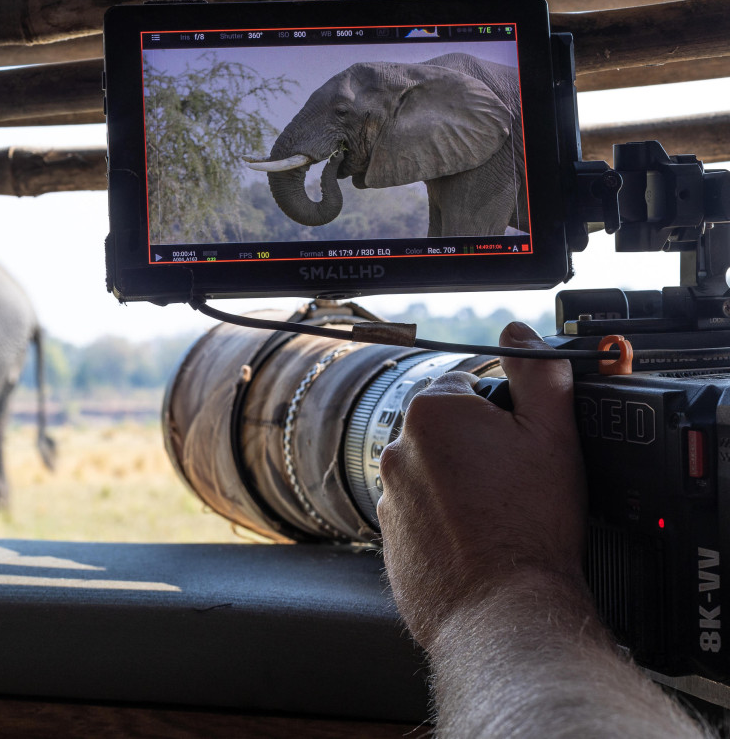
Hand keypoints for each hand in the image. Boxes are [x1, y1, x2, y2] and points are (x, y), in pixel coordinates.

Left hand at [377, 321, 586, 649]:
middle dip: (483, 448)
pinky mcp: (391, 535)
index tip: (524, 445)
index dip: (507, 414)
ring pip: (437, 473)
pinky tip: (481, 541)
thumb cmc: (529, 524)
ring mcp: (389, 494)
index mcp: (432, 411)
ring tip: (502, 517)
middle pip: (451, 431)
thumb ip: (538, 373)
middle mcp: (398, 448)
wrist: (503, 609)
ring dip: (464, 486)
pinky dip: (449, 522)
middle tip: (520, 483)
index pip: (471, 387)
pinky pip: (424, 514)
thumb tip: (519, 332)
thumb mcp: (553, 433)